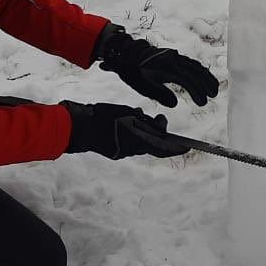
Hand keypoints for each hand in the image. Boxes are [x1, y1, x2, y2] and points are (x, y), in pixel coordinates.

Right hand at [60, 101, 188, 159]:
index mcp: (136, 141)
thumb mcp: (126, 113)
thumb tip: (155, 122)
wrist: (78, 128)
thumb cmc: (102, 117)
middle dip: (158, 133)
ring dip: (145, 132)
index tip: (187, 146)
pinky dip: (134, 134)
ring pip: (141, 143)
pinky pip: (130, 144)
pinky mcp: (115, 152)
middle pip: (152, 144)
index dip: (176, 148)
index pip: (161, 148)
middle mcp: (131, 150)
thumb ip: (142, 119)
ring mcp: (122, 152)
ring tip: (141, 117)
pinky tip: (131, 121)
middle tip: (159, 119)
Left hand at [97, 28, 218, 107]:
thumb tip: (175, 104)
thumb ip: (161, 95)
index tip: (203, 102)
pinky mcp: (174, 55)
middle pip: (195, 72)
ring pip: (195, 66)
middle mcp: (174, 60)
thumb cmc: (135, 72)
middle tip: (214, 95)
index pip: (187, 81)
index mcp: (167, 68)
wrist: (128, 53)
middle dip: (206, 84)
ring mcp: (175, 56)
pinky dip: (200, 70)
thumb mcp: (144, 86)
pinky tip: (204, 77)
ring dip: (206, 77)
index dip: (197, 92)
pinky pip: (191, 62)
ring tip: (214, 88)